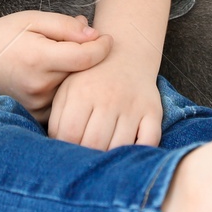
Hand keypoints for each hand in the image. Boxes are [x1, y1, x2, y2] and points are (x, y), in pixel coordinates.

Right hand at [0, 11, 111, 124]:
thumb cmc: (5, 35)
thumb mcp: (34, 19)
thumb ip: (66, 26)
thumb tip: (95, 35)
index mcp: (39, 58)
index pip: (86, 57)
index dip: (103, 47)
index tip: (107, 38)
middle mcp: (39, 85)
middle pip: (82, 73)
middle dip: (90, 57)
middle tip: (88, 43)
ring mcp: (36, 103)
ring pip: (74, 90)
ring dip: (78, 76)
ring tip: (69, 59)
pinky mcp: (34, 114)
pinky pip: (62, 102)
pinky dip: (66, 89)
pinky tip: (59, 76)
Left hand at [47, 45, 163, 148]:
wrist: (126, 53)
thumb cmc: (90, 78)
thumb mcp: (67, 89)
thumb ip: (58, 118)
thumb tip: (57, 149)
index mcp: (83, 93)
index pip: (69, 134)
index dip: (65, 150)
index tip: (66, 154)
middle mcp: (109, 98)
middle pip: (94, 143)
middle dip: (86, 157)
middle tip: (84, 159)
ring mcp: (133, 105)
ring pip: (119, 146)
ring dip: (109, 157)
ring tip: (102, 157)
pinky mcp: (153, 110)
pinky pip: (150, 139)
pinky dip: (141, 151)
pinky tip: (128, 153)